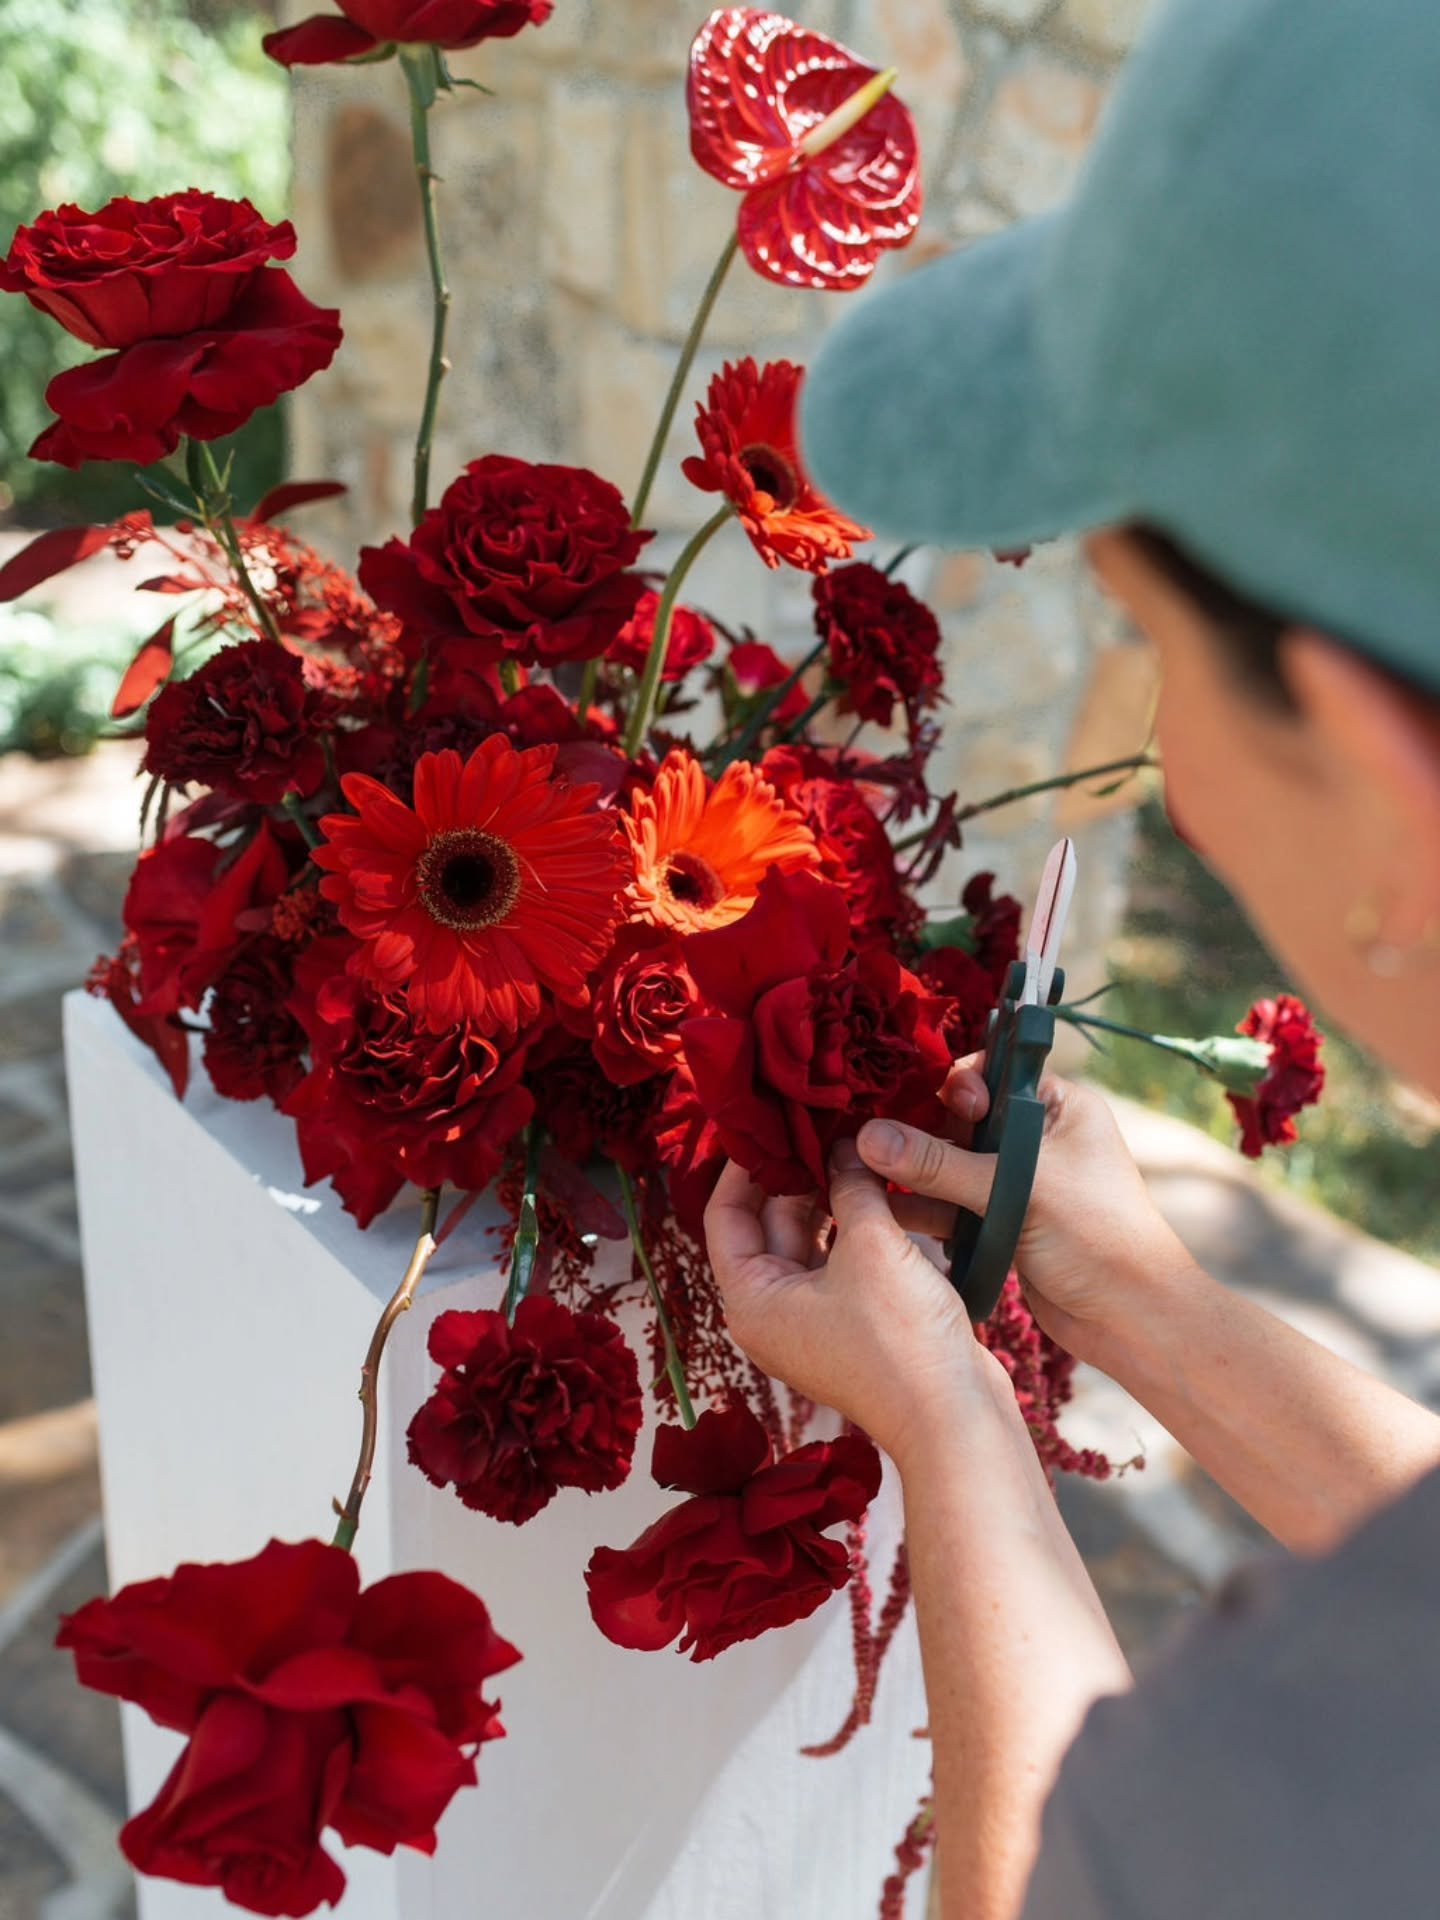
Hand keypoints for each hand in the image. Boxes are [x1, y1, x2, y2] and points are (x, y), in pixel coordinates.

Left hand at [704, 1143, 1006, 1464]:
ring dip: (829, 1196)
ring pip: (809, 1239)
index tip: (768, 1122)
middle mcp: (772, 1312)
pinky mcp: (852, 1321)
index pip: (725, 1216)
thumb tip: (842, 1144)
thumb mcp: (872, 1246)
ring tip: (852, 1142)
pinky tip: (878, 1185)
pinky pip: (840, 1259)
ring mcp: (812, 1319)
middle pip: (768, 1224)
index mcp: (751, 1300)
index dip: (744, 1165)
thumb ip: (850, 1186)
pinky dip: (854, 1224)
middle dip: (796, 1174)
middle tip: (820, 1122)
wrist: (955, 1418)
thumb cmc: (901, 1342)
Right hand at [857, 1059, 1195, 1365]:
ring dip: (912, 1175)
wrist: (1130, 1320)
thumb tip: (870, 1137)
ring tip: (863, 1178)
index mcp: (1057, 1107)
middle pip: (959, 1121)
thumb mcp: (1018, 1189)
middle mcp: (1035, 1138)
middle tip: (873, 1145)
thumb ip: (942, 1164)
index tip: (932, 1109)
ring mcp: (1016, 1183)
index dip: (955, 1087)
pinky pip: (951, 1205)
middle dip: (918, 1134)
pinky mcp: (1000, 1223)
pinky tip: (885, 1213)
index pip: (990, 1075)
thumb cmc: (1098, 1237)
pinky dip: (923, 1210)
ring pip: (949, 1166)